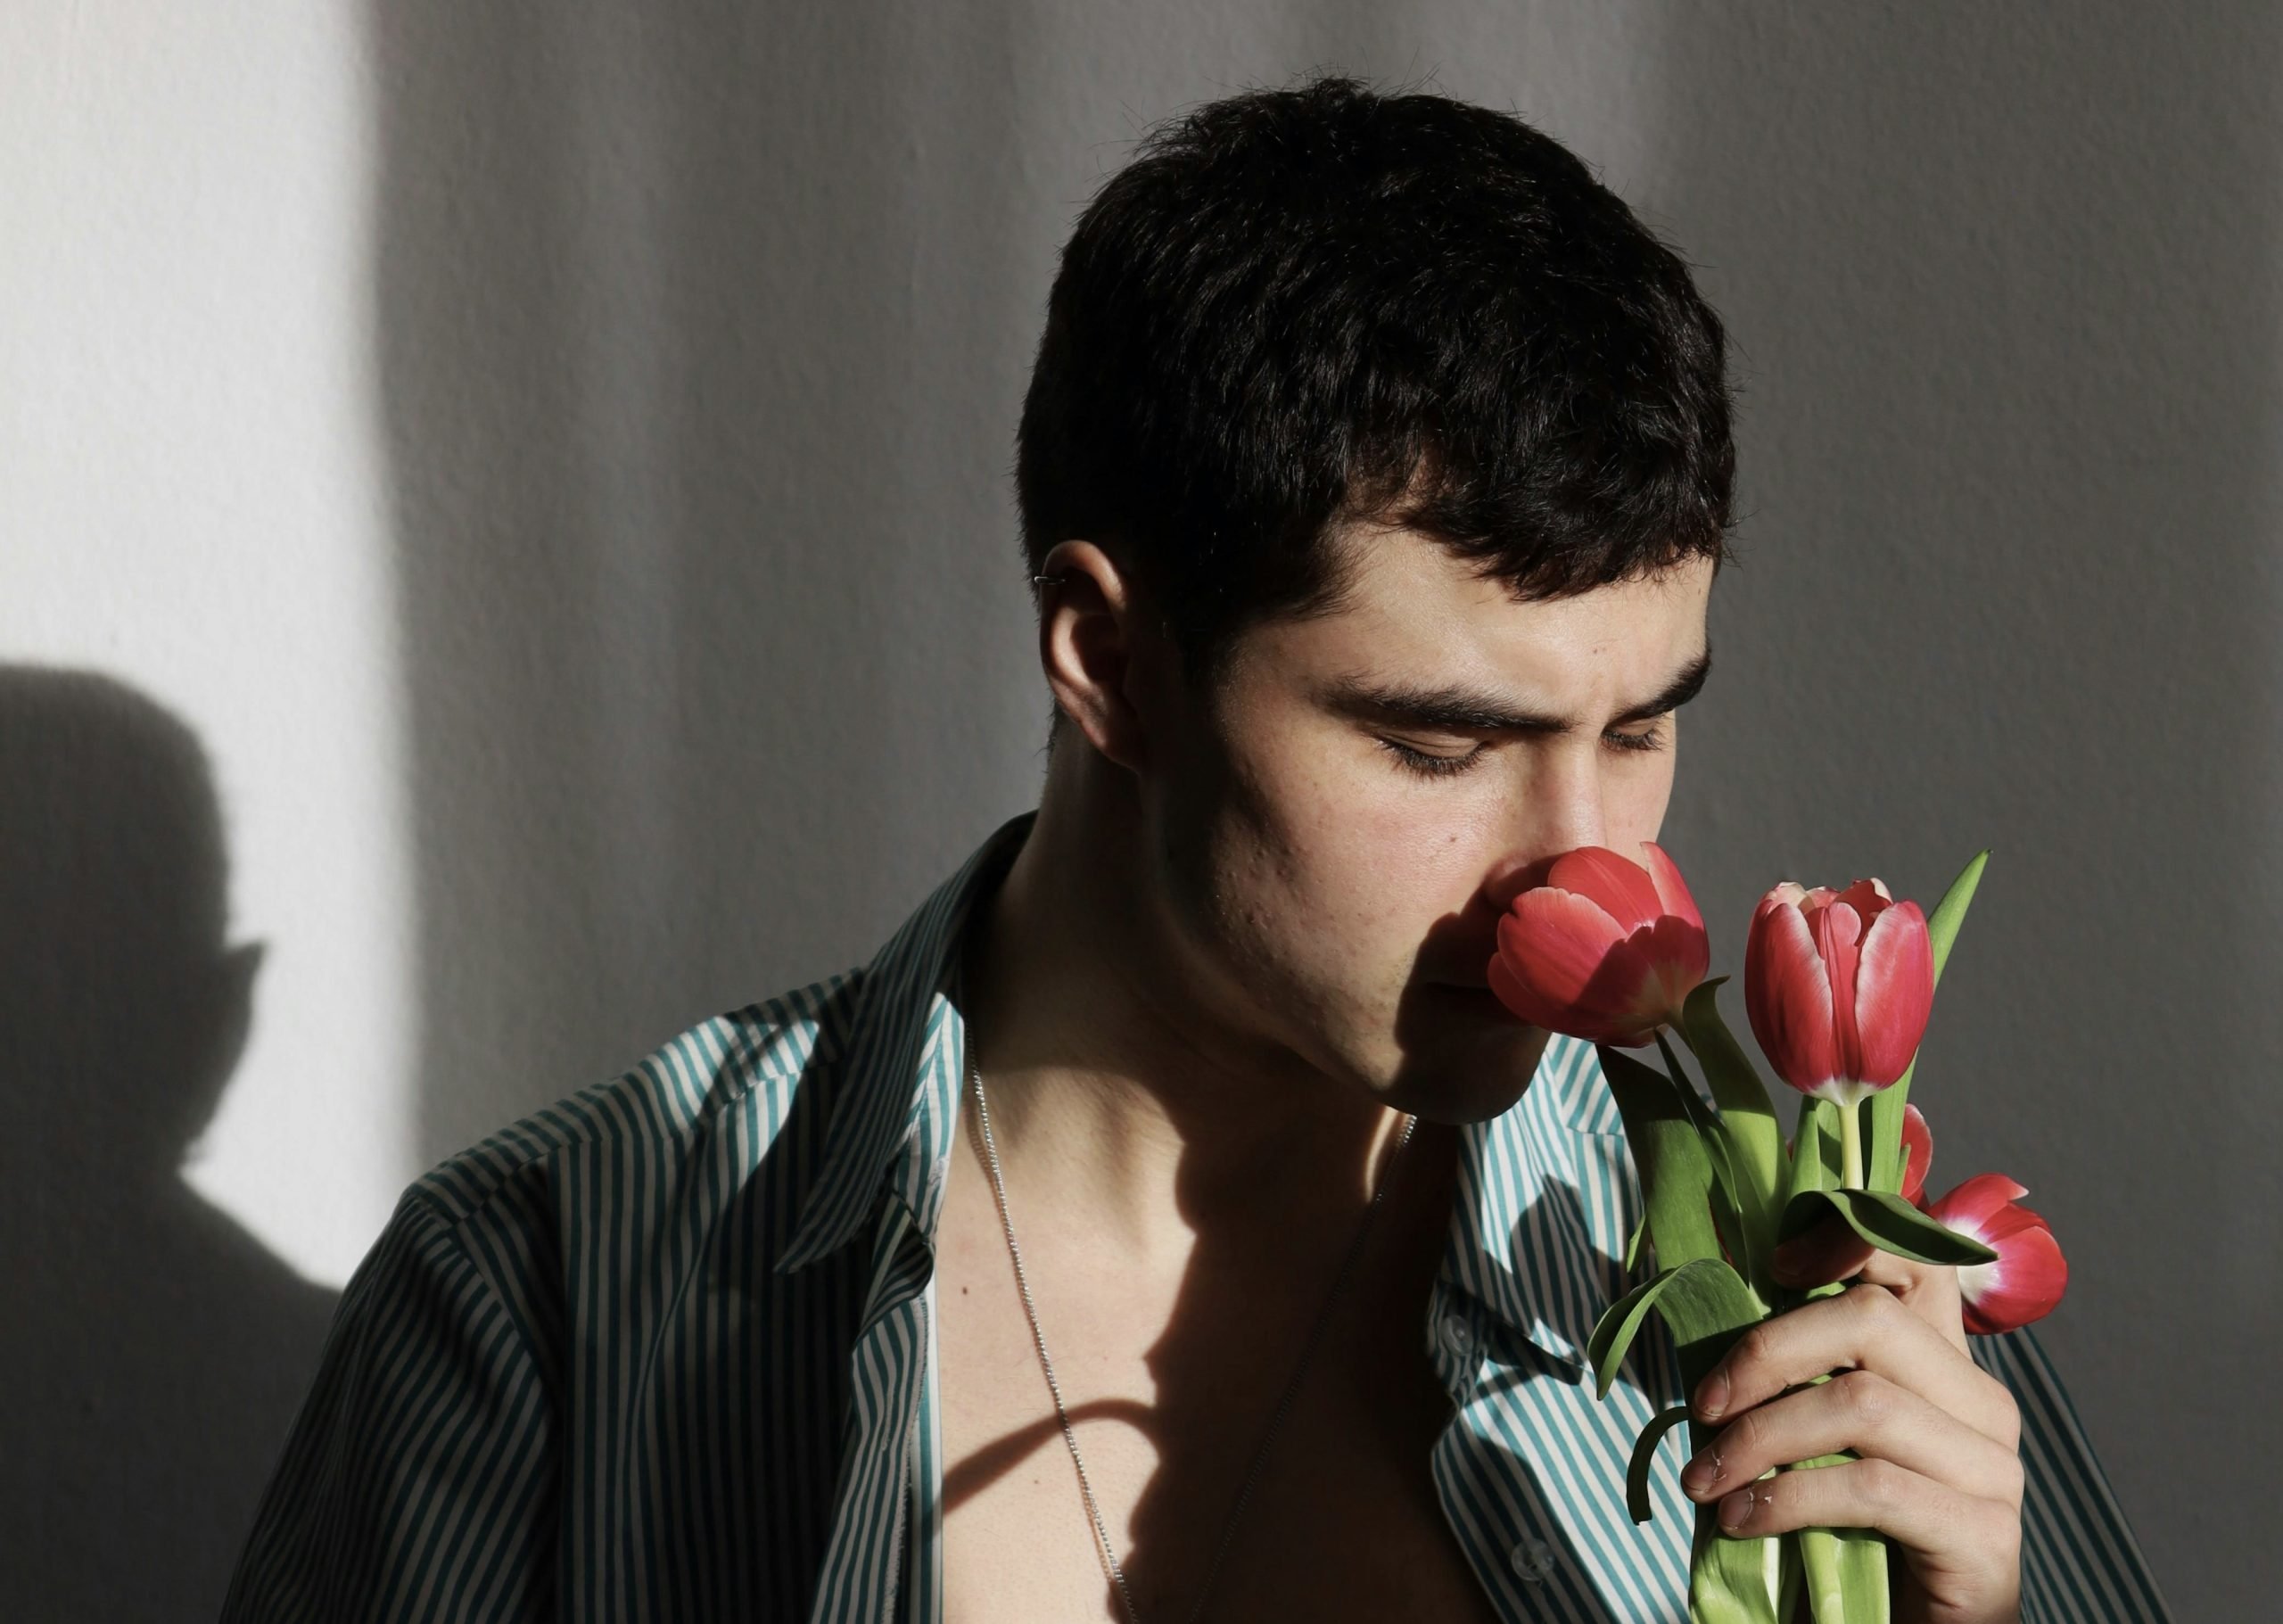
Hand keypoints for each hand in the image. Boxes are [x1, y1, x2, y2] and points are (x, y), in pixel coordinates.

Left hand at [1676, 1252, 2023, 1623]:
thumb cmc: (1849, 1538)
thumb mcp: (1817, 1441)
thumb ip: (1799, 1377)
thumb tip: (1709, 1311)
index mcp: (1944, 1367)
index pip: (1916, 1260)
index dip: (1847, 1237)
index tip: (1772, 1265)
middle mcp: (1981, 1404)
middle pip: (1871, 1320)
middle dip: (1765, 1351)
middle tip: (1704, 1406)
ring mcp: (1992, 1469)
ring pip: (1862, 1404)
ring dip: (1760, 1438)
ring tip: (1706, 1479)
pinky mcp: (1985, 1535)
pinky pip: (1872, 1487)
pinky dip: (1787, 1498)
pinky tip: (1742, 1521)